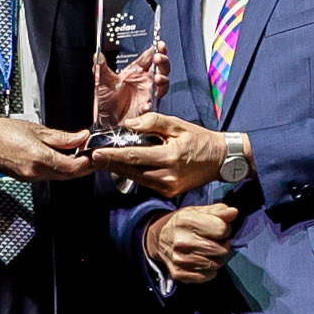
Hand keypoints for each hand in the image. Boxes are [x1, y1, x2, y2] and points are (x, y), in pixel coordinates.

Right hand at [0, 114, 94, 179]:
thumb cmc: (1, 132)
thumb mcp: (36, 129)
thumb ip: (62, 137)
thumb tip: (81, 137)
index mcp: (40, 158)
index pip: (73, 167)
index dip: (88, 162)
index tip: (96, 154)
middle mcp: (36, 172)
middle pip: (69, 175)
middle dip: (84, 167)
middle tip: (93, 155)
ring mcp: (31, 177)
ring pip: (60, 176)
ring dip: (72, 167)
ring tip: (80, 153)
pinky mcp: (26, 178)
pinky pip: (49, 175)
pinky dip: (59, 168)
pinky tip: (61, 157)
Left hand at [89, 113, 225, 196]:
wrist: (220, 160)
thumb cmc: (201, 140)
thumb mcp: (178, 125)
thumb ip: (153, 122)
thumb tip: (129, 125)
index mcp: (170, 158)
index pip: (135, 156)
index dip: (113, 155)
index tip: (97, 153)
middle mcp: (167, 176)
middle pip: (131, 170)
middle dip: (110, 164)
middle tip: (92, 158)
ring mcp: (168, 187)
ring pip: (136, 178)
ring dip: (119, 169)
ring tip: (103, 161)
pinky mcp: (168, 191)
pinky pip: (145, 182)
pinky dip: (132, 173)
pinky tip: (123, 166)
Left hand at [93, 41, 167, 130]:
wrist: (105, 120)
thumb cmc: (105, 100)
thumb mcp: (102, 81)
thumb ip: (100, 68)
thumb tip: (97, 55)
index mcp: (136, 71)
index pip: (149, 57)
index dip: (157, 49)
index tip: (159, 44)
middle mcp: (145, 81)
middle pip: (161, 68)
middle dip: (162, 61)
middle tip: (158, 57)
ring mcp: (148, 94)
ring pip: (162, 84)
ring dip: (162, 80)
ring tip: (157, 78)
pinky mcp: (147, 108)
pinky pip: (153, 104)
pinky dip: (151, 103)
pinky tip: (147, 102)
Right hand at [144, 203, 240, 284]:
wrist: (158, 238)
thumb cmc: (183, 223)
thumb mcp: (198, 211)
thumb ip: (218, 211)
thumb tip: (233, 212)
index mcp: (186, 221)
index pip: (222, 230)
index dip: (225, 229)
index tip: (218, 229)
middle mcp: (181, 242)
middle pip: (221, 249)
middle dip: (223, 245)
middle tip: (214, 241)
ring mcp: (180, 260)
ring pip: (217, 264)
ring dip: (217, 258)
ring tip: (208, 250)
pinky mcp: (180, 274)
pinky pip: (208, 276)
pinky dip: (209, 269)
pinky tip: (202, 260)